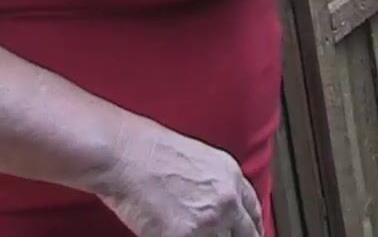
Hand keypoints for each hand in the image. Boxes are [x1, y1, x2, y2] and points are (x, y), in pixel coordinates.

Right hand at [97, 123, 262, 235]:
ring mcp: (209, 221)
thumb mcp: (196, 159)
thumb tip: (215, 207)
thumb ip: (213, 185)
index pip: (253, 213)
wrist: (124, 153)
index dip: (250, 229)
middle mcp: (226, 200)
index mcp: (231, 176)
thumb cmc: (147, 150)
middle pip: (246, 235)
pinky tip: (170, 236)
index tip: (246, 234)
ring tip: (191, 234)